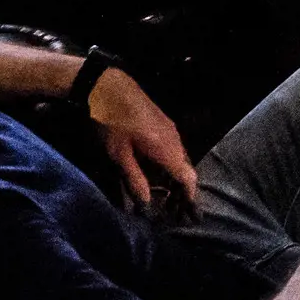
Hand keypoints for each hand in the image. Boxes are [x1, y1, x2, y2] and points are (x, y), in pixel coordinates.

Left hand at [88, 68, 198, 213]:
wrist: (109, 86)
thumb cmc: (111, 122)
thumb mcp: (118, 155)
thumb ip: (134, 179)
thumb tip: (146, 202)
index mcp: (166, 149)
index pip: (187, 177)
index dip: (190, 196)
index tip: (188, 213)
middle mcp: (174, 139)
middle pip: (185, 168)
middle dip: (182, 189)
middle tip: (174, 208)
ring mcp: (170, 128)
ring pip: (180, 157)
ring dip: (176, 176)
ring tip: (166, 193)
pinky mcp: (163, 122)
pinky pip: (174, 147)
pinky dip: (171, 163)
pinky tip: (158, 170)